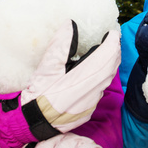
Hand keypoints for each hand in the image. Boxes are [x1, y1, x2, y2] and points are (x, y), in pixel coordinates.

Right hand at [17, 21, 119, 139]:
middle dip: (113, 52)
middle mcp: (92, 92)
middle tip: (111, 40)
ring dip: (108, 65)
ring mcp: (92, 103)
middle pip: (110, 69)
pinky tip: (92, 72)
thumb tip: (70, 25)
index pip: (107, 59)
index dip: (113, 44)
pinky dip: (101, 77)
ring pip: (106, 80)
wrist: (34, 121)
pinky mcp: (88, 110)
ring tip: (105, 53)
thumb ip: (60, 45)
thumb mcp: (46, 66)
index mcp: (83, 80)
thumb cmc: (39, 94)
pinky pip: (100, 90)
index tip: (112, 32)